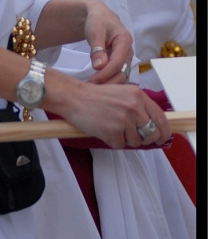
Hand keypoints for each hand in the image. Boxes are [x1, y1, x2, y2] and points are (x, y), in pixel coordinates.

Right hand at [52, 75, 170, 148]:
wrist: (73, 97)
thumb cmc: (95, 96)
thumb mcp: (122, 93)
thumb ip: (138, 106)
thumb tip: (150, 125)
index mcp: (139, 97)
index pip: (161, 118)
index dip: (164, 131)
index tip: (162, 138)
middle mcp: (134, 108)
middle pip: (151, 133)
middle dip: (144, 138)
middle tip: (133, 136)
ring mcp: (124, 120)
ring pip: (136, 141)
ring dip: (125, 139)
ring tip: (111, 127)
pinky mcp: (112, 132)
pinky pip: (120, 145)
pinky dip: (112, 141)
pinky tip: (103, 130)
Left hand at [82, 0, 132, 84]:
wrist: (99, 17)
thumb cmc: (97, 21)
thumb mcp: (95, 31)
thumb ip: (97, 49)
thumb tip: (99, 66)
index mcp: (125, 41)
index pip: (118, 63)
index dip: (105, 74)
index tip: (92, 82)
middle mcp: (128, 51)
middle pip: (122, 72)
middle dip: (108, 82)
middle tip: (91, 90)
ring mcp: (125, 57)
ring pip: (121, 75)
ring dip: (109, 84)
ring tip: (94, 90)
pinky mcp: (120, 62)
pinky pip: (117, 74)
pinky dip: (109, 81)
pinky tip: (98, 86)